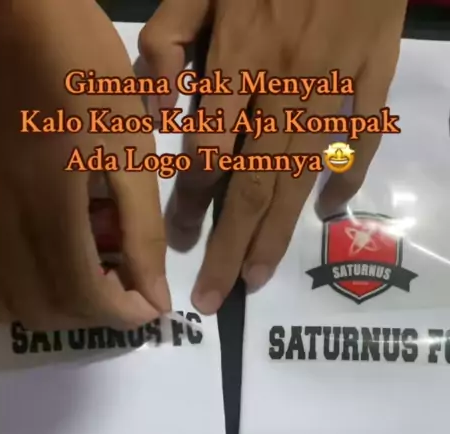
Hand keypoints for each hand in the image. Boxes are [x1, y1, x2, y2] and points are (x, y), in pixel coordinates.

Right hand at [0, 0, 169, 329]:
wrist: (0, 14)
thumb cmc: (75, 64)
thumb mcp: (126, 142)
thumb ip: (141, 229)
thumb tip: (155, 296)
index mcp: (45, 207)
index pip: (84, 299)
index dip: (123, 315)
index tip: (150, 304)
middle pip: (44, 312)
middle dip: (93, 313)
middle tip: (124, 283)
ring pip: (7, 303)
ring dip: (55, 305)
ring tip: (88, 268)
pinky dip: (21, 286)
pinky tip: (48, 251)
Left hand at [140, 0, 406, 313]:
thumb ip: (168, 38)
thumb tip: (154, 107)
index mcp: (240, 57)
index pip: (210, 151)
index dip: (191, 203)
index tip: (175, 242)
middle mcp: (287, 85)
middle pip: (255, 185)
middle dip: (231, 249)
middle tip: (212, 299)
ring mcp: (336, 86)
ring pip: (302, 180)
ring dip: (278, 236)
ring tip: (257, 280)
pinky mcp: (374, 78)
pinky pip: (360, 144)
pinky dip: (345, 183)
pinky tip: (328, 215)